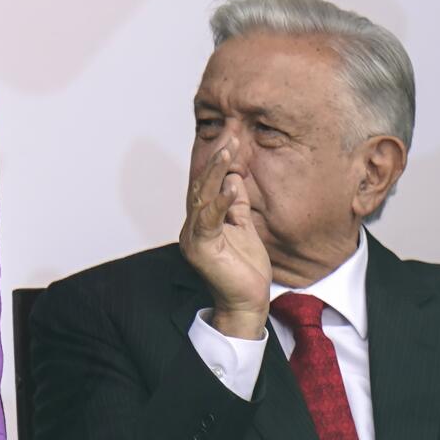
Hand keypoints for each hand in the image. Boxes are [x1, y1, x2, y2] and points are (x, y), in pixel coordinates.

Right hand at [179, 143, 270, 338]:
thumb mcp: (244, 227)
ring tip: (228, 151)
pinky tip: (232, 184)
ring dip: (214, 172)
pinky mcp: (201, 248)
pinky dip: (220, 201)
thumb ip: (237, 204)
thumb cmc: (245, 270)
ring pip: (201, 197)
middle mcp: (192, 227)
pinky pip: (209, 220)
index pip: (206, 185)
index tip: (230, 138)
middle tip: (229, 136)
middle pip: (200, 185)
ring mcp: (193, 237)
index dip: (217, 161)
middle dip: (215, 159)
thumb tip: (234, 177)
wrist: (247, 303)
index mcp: (201, 221)